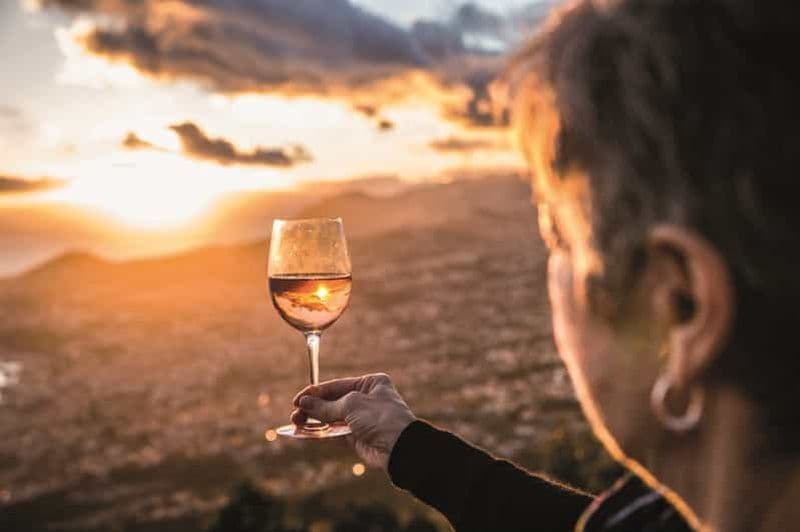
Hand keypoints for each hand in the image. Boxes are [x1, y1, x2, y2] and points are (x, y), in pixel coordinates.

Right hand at [292, 373, 415, 470]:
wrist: (399, 447)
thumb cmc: (381, 418)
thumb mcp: (351, 405)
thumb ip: (325, 406)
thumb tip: (304, 403)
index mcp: (371, 383)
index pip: (337, 385)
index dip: (315, 392)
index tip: (297, 400)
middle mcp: (367, 399)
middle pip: (333, 401)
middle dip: (313, 408)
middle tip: (295, 415)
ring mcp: (362, 419)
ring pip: (332, 418)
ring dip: (315, 421)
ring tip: (296, 423)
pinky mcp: (359, 438)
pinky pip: (335, 433)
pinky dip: (321, 433)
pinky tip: (306, 433)